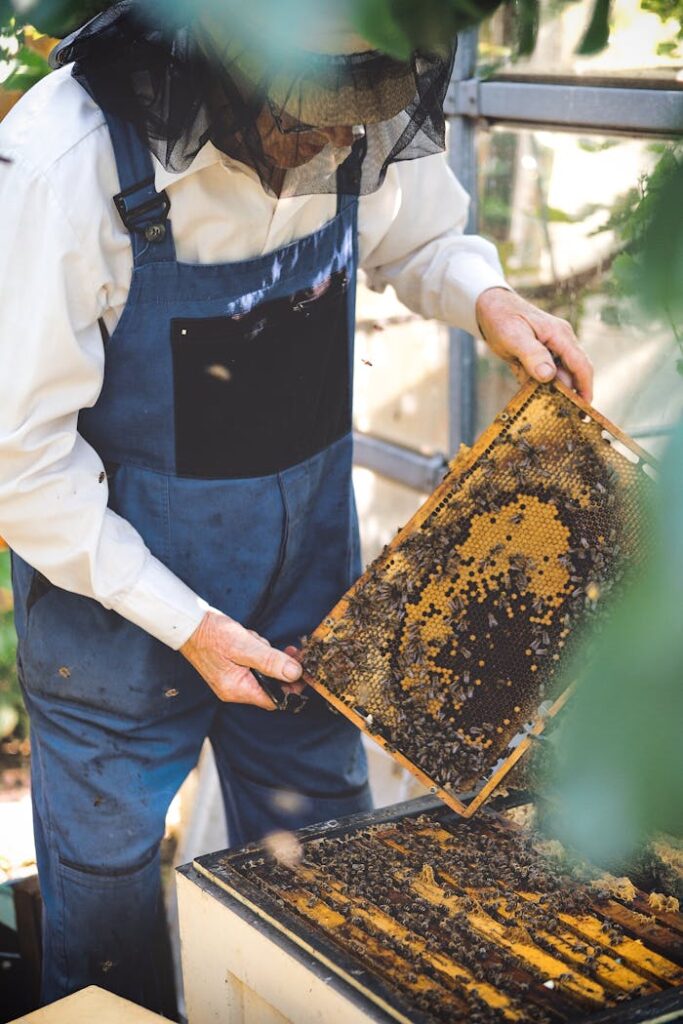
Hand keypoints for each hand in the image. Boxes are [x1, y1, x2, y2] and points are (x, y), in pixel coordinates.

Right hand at [180, 610, 303, 710]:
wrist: (188, 623)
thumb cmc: (212, 634)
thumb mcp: (244, 646)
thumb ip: (270, 661)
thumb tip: (294, 673)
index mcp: (237, 689)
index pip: (274, 700)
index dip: (291, 688)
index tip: (302, 670)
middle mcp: (235, 689)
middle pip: (270, 685)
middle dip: (279, 665)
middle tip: (289, 650)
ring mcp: (233, 678)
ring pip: (263, 671)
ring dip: (266, 654)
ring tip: (254, 638)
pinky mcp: (232, 667)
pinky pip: (254, 663)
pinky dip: (257, 650)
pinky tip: (250, 638)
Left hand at [475, 287, 592, 402]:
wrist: (488, 307)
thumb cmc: (502, 317)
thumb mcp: (514, 336)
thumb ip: (532, 355)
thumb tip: (549, 376)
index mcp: (560, 335)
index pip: (580, 364)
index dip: (585, 387)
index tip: (585, 407)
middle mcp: (560, 342)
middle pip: (573, 373)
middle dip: (570, 394)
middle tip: (564, 416)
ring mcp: (550, 349)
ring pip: (557, 377)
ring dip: (552, 392)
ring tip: (546, 411)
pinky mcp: (539, 356)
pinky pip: (543, 376)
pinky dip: (539, 387)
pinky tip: (531, 398)